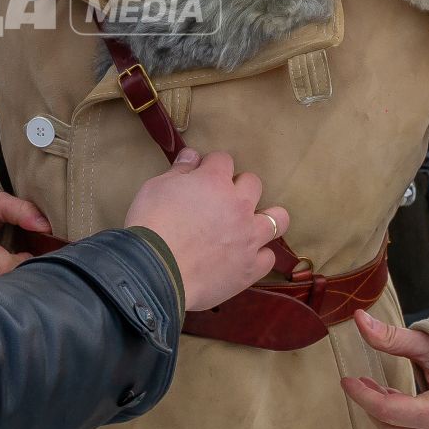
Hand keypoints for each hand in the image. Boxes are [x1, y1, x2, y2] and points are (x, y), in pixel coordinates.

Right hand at [125, 149, 287, 311]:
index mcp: (215, 182)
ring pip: (277, 219)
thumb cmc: (151, 225)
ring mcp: (249, 238)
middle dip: (239, 187)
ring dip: (265, 218)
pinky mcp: (250, 268)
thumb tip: (192, 156)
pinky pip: (268, 257)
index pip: (223, 159)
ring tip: (248, 225)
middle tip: (220, 201)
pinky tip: (243, 257)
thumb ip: (178, 171)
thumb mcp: (155, 188)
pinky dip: (258, 255)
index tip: (200, 175)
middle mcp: (239, 206)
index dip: (210, 166)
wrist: (155, 271)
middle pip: (254, 183)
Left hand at [339, 310, 428, 428]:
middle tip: (362, 383)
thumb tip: (358, 320)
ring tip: (382, 390)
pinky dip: (409, 424)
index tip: (347, 380)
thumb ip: (395, 339)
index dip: (362, 396)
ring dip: (390, 416)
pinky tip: (406, 402)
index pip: (388, 412)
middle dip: (373, 407)